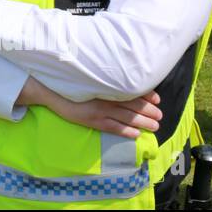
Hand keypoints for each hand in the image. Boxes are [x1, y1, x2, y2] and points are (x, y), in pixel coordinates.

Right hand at [45, 90, 162, 138]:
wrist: (50, 90)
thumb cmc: (70, 81)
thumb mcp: (88, 77)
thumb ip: (105, 79)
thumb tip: (124, 81)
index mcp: (105, 85)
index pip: (130, 90)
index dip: (146, 95)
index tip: (157, 99)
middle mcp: (104, 97)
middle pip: (132, 104)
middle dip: (149, 111)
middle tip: (160, 115)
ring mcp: (98, 110)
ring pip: (126, 117)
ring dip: (143, 122)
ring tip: (155, 126)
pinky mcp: (91, 121)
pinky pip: (113, 127)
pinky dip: (126, 131)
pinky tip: (136, 134)